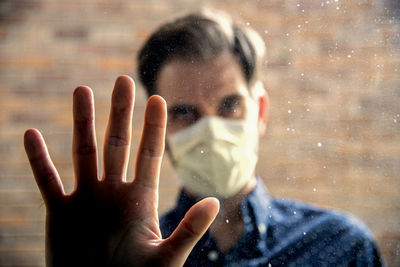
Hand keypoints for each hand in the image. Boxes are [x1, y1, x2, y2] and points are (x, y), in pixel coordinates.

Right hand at [24, 75, 218, 266]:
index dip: (154, 127)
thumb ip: (189, 229)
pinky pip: (47, 181)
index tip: (157, 98)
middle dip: (120, 112)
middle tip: (123, 80)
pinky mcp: (60, 214)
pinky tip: (31, 135)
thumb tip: (214, 201)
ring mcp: (87, 200)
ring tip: (82, 90)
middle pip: (118, 143)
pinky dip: (38, 160)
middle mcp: (114, 192)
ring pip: (84, 152)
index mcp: (141, 200)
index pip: (150, 154)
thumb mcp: (167, 258)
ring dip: (82, 122)